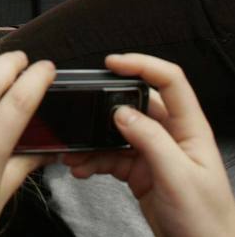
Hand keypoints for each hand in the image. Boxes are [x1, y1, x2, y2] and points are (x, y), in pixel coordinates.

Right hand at [63, 53, 234, 236]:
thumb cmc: (208, 222)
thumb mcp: (179, 178)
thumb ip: (151, 141)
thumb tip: (122, 112)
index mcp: (189, 128)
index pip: (169, 80)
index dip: (142, 64)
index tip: (113, 63)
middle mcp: (172, 135)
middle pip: (135, 103)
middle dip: (106, 107)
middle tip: (85, 112)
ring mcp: (155, 153)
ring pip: (118, 131)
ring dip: (95, 139)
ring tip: (77, 151)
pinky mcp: (141, 171)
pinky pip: (112, 156)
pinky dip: (95, 159)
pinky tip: (83, 167)